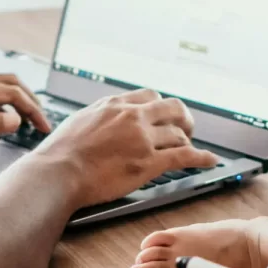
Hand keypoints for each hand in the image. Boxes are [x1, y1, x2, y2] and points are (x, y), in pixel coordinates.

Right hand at [33, 89, 217, 206]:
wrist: (58, 172)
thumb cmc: (60, 152)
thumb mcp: (80, 120)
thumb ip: (101, 116)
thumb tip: (105, 120)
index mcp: (115, 104)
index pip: (150, 95)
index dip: (161, 106)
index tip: (164, 114)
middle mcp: (132, 116)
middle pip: (172, 108)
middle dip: (183, 118)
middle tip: (186, 128)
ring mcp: (142, 138)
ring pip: (178, 133)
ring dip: (188, 141)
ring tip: (191, 148)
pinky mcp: (148, 162)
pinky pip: (183, 156)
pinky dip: (201, 158)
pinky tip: (210, 160)